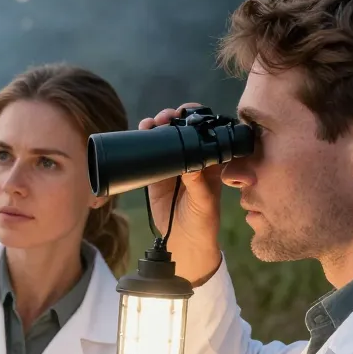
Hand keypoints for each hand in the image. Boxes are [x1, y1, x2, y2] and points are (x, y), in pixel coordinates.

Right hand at [141, 103, 222, 285]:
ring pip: (165, 138)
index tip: (188, 112)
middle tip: (166, 117)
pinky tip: (142, 131)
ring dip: (158, 126)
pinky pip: (151, 153)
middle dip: (174, 119)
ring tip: (151, 123)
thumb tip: (191, 163)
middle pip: (183, 130)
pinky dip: (145, 141)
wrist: (184, 241)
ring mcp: (173, 166)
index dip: (198, 118)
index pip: (206, 132)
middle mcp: (193, 159)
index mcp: (210, 162)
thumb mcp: (205, 203)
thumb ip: (199, 184)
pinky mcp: (156, 175)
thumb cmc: (203, 221)